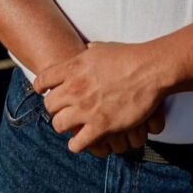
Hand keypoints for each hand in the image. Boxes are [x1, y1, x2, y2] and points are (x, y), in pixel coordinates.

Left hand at [35, 41, 170, 155]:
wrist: (151, 70)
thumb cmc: (130, 56)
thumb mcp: (102, 48)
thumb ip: (87, 52)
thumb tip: (84, 50)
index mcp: (73, 67)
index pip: (42, 80)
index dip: (41, 88)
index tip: (44, 92)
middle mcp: (75, 88)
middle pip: (49, 105)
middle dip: (55, 109)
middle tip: (63, 110)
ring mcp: (86, 108)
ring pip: (59, 125)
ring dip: (65, 127)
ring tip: (72, 128)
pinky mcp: (101, 126)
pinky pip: (77, 143)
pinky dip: (77, 145)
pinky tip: (82, 142)